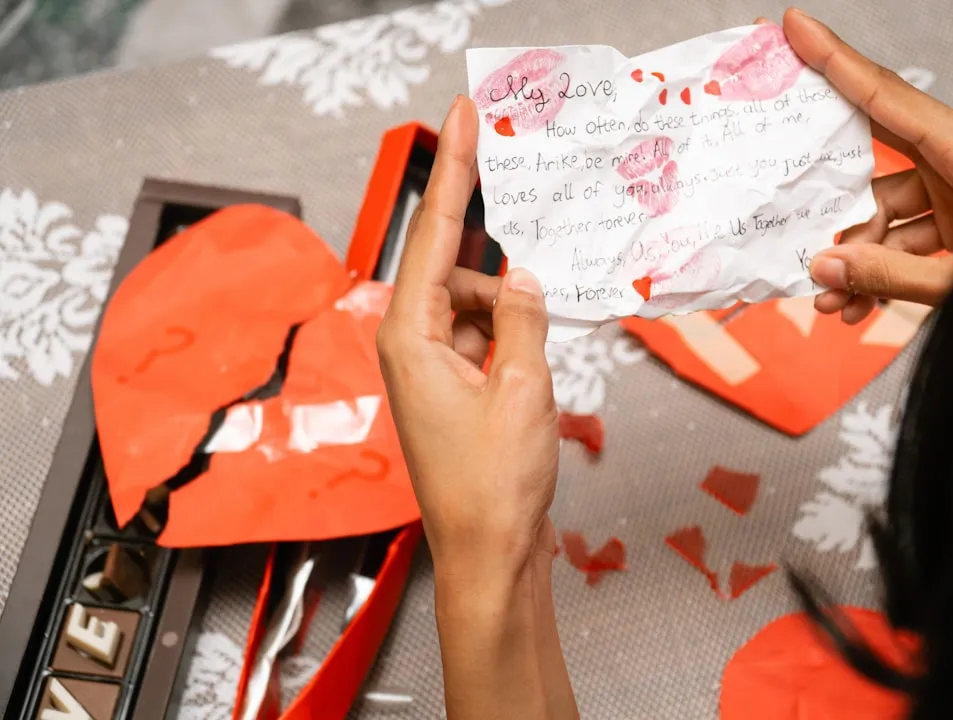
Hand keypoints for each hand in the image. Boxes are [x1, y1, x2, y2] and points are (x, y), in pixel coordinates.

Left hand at [377, 95, 558, 580]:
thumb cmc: (494, 486)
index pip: (436, 234)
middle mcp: (411, 345)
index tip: (462, 116)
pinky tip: (533, 381)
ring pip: (482, 307)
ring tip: (532, 381)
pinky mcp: (453, 388)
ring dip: (517, 326)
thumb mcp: (525, 388)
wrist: (489, 555)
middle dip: (505, 282)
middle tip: (530, 305)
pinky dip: (516, 345)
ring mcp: (431, 368)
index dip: (455, 169)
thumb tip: (526, 278)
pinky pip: (488, 338)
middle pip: (462, 273)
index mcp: (410, 336)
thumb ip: (525, 319)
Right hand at [782, 8, 952, 323]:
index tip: (797, 28)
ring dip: (853, 257)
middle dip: (829, 185)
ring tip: (830, 297)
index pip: (889, 98)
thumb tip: (827, 268)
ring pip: (884, 216)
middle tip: (785, 179)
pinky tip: (857, 305)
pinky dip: (878, 275)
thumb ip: (891, 276)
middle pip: (875, 158)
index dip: (836, 60)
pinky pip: (904, 245)